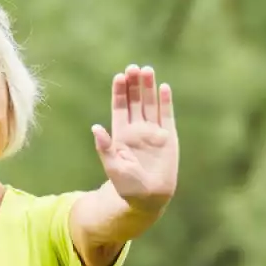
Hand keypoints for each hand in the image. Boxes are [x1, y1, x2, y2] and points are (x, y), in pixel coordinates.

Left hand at [92, 65, 177, 212]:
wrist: (149, 198)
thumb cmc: (127, 186)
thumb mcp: (112, 166)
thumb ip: (105, 147)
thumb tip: (96, 128)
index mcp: (121, 134)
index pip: (120, 107)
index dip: (119, 92)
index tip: (119, 76)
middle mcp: (137, 129)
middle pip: (135, 101)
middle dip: (134, 84)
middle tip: (133, 67)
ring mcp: (153, 132)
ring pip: (150, 104)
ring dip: (149, 88)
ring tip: (147, 70)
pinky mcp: (169, 137)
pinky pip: (167, 115)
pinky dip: (166, 102)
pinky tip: (164, 87)